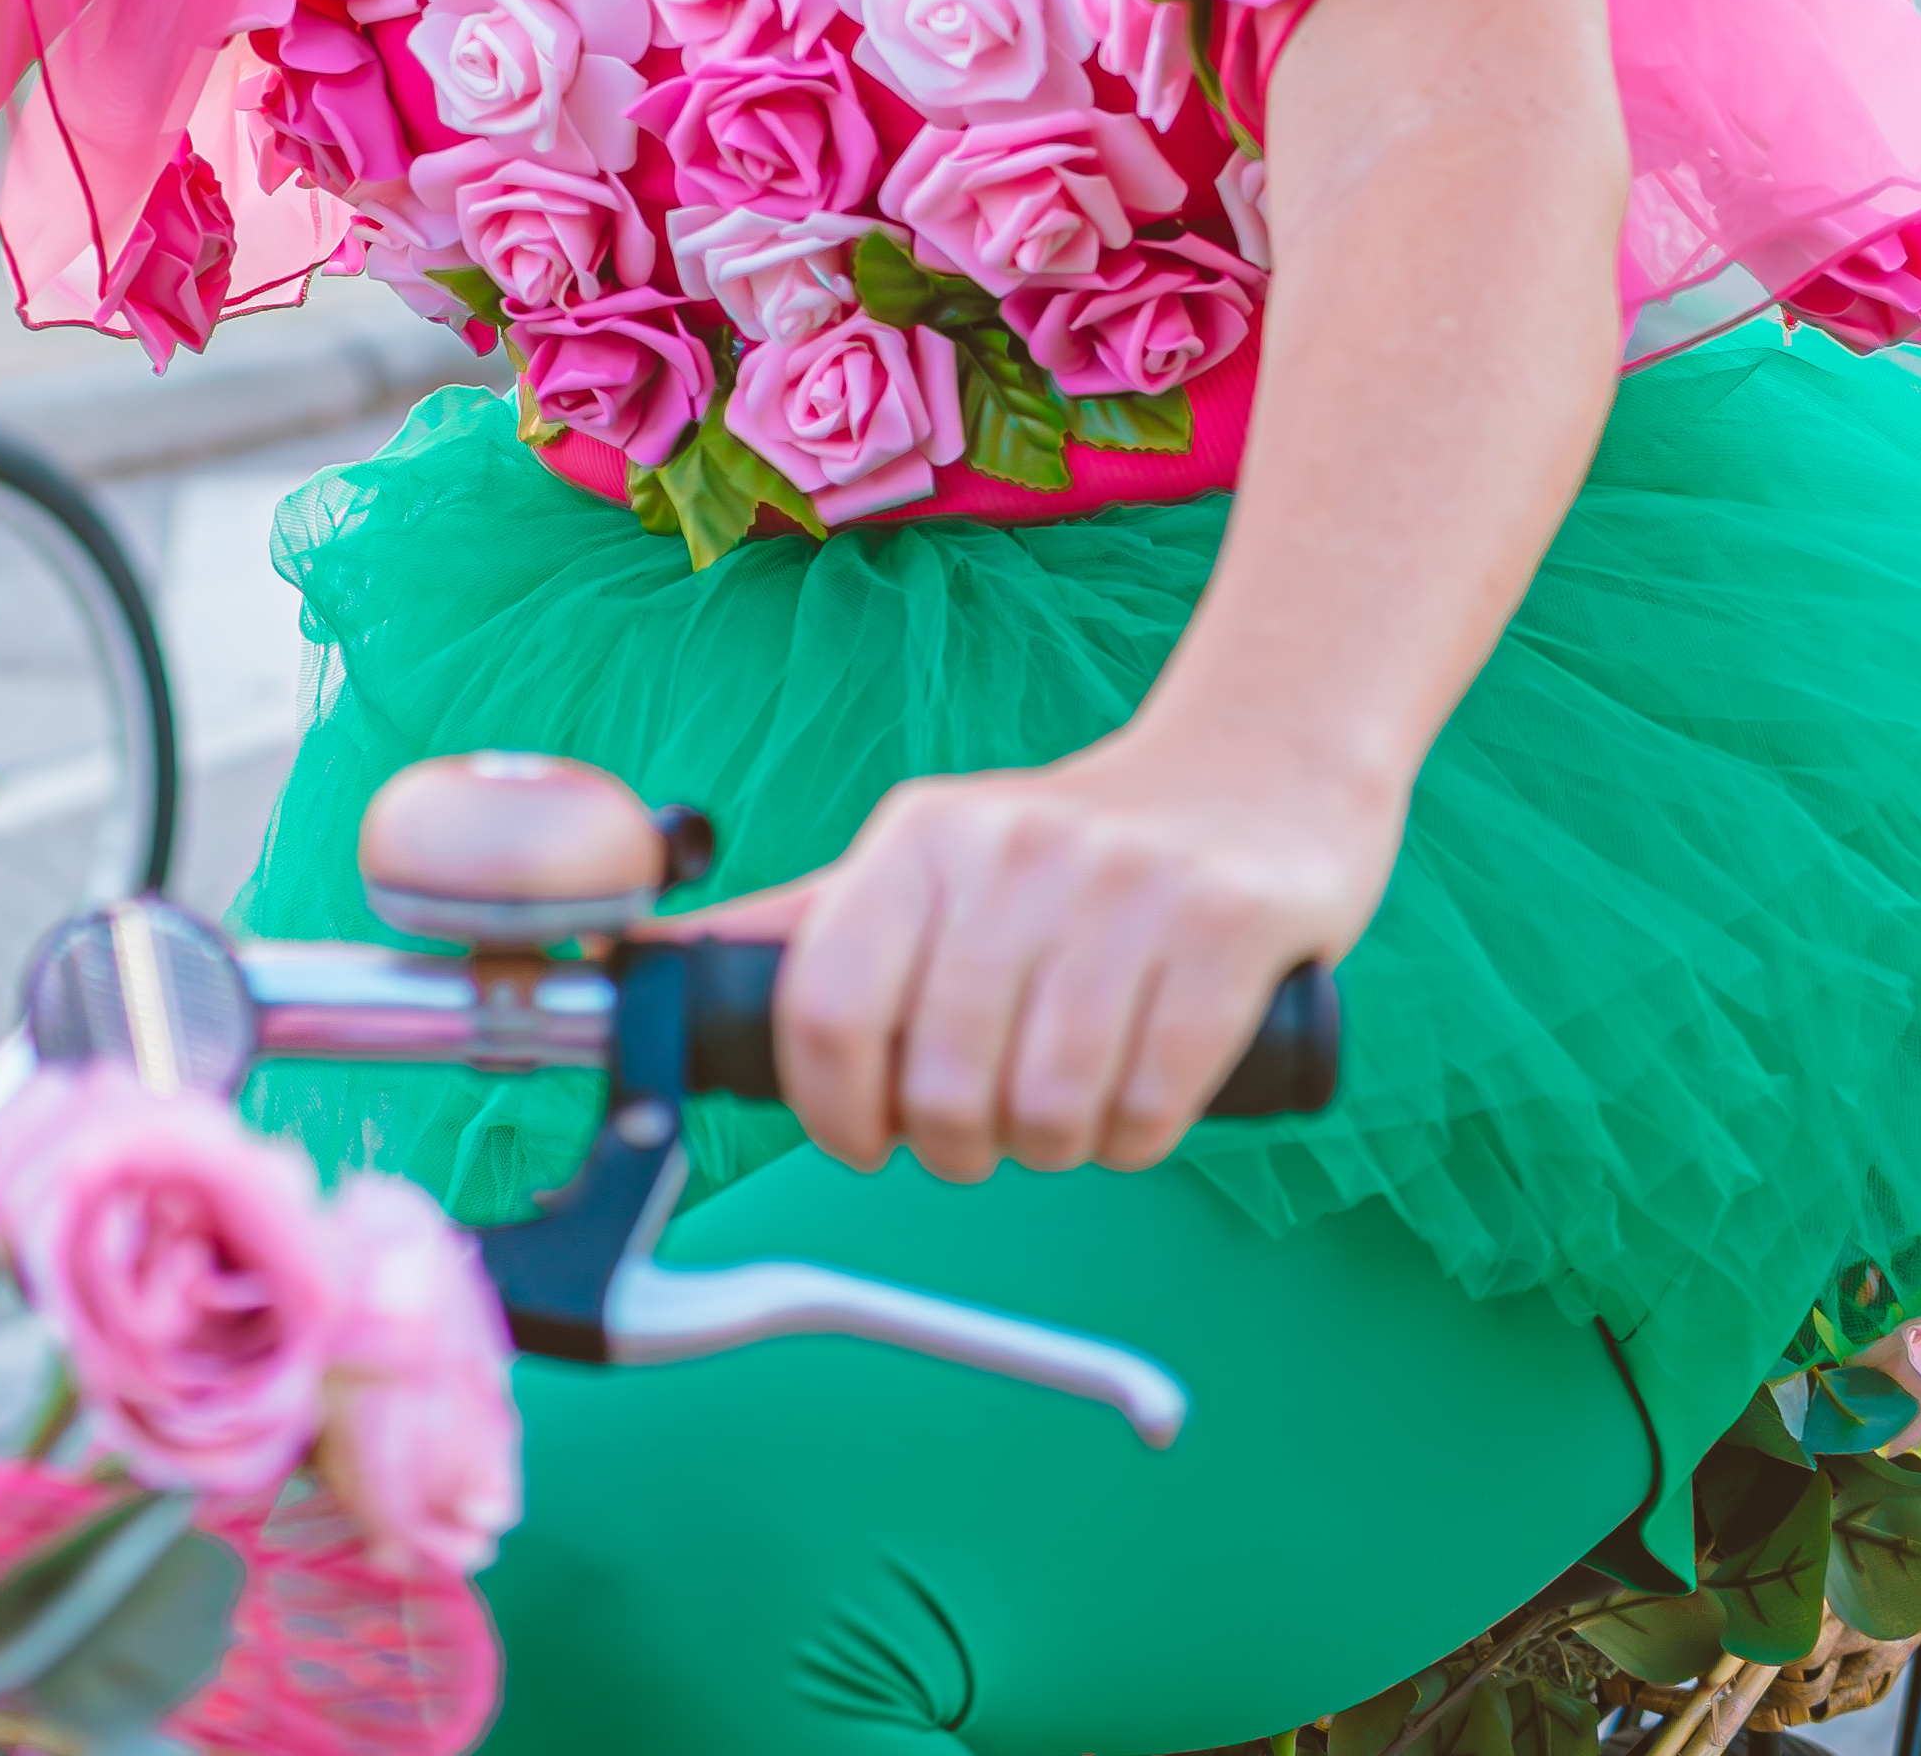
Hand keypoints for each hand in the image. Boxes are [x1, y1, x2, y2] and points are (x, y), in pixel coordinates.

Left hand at [745, 723, 1399, 1182]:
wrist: (1257, 769)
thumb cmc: (1073, 847)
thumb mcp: (935, 856)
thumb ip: (817, 923)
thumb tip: (663, 966)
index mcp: (922, 837)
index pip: (827, 1007)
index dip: (833, 1111)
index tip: (864, 1140)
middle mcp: (1015, 851)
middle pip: (940, 1084)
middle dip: (956, 1147)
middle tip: (981, 1136)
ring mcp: (1127, 887)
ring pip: (1049, 1109)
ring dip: (1051, 1150)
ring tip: (1064, 1115)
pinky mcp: (1227, 927)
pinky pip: (1152, 1102)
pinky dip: (1134, 1138)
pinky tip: (1134, 1104)